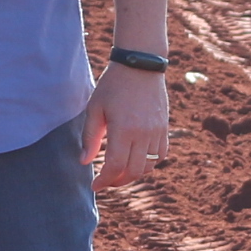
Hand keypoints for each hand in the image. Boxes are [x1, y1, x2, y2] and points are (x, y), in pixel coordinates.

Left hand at [81, 61, 171, 192]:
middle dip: (118, 181)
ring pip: (149, 166)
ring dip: (134, 174)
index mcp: (124, 129)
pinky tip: (137, 161)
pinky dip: (149, 164)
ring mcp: (157, 131)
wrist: (141, 64)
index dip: (104, 180)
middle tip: (106, 181)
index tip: (95, 186)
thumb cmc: (113, 85)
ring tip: (120, 172)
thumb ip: (90, 137)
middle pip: (133, 171)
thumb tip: (85, 162)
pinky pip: (160, 155)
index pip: (115, 166)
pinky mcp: (164, 128)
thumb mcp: (95, 108)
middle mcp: (144, 134)